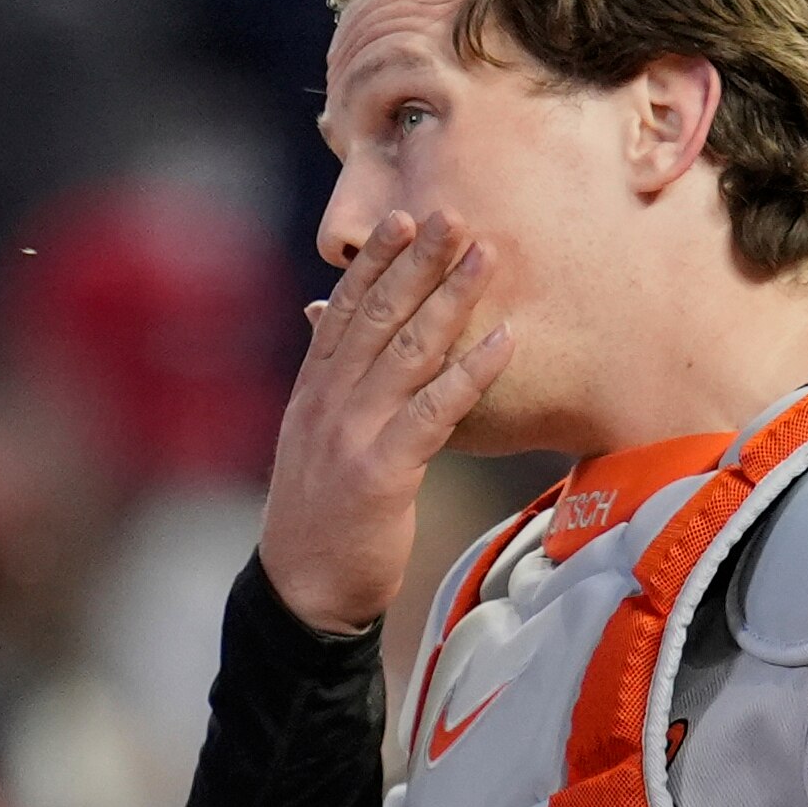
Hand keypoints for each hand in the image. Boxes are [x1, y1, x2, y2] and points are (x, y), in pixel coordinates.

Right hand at [262, 210, 510, 635]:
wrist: (302, 591)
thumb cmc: (322, 521)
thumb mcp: (317, 447)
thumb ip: (333, 397)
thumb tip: (340, 354)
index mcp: (314, 392)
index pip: (345, 311)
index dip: (374, 263)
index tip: (402, 219)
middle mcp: (329, 401)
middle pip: (378, 315)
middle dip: (416, 262)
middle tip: (452, 215)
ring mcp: (352, 432)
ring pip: (408, 349)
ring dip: (451, 298)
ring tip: (485, 257)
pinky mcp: (383, 470)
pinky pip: (435, 410)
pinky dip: (472, 371)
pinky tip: (505, 342)